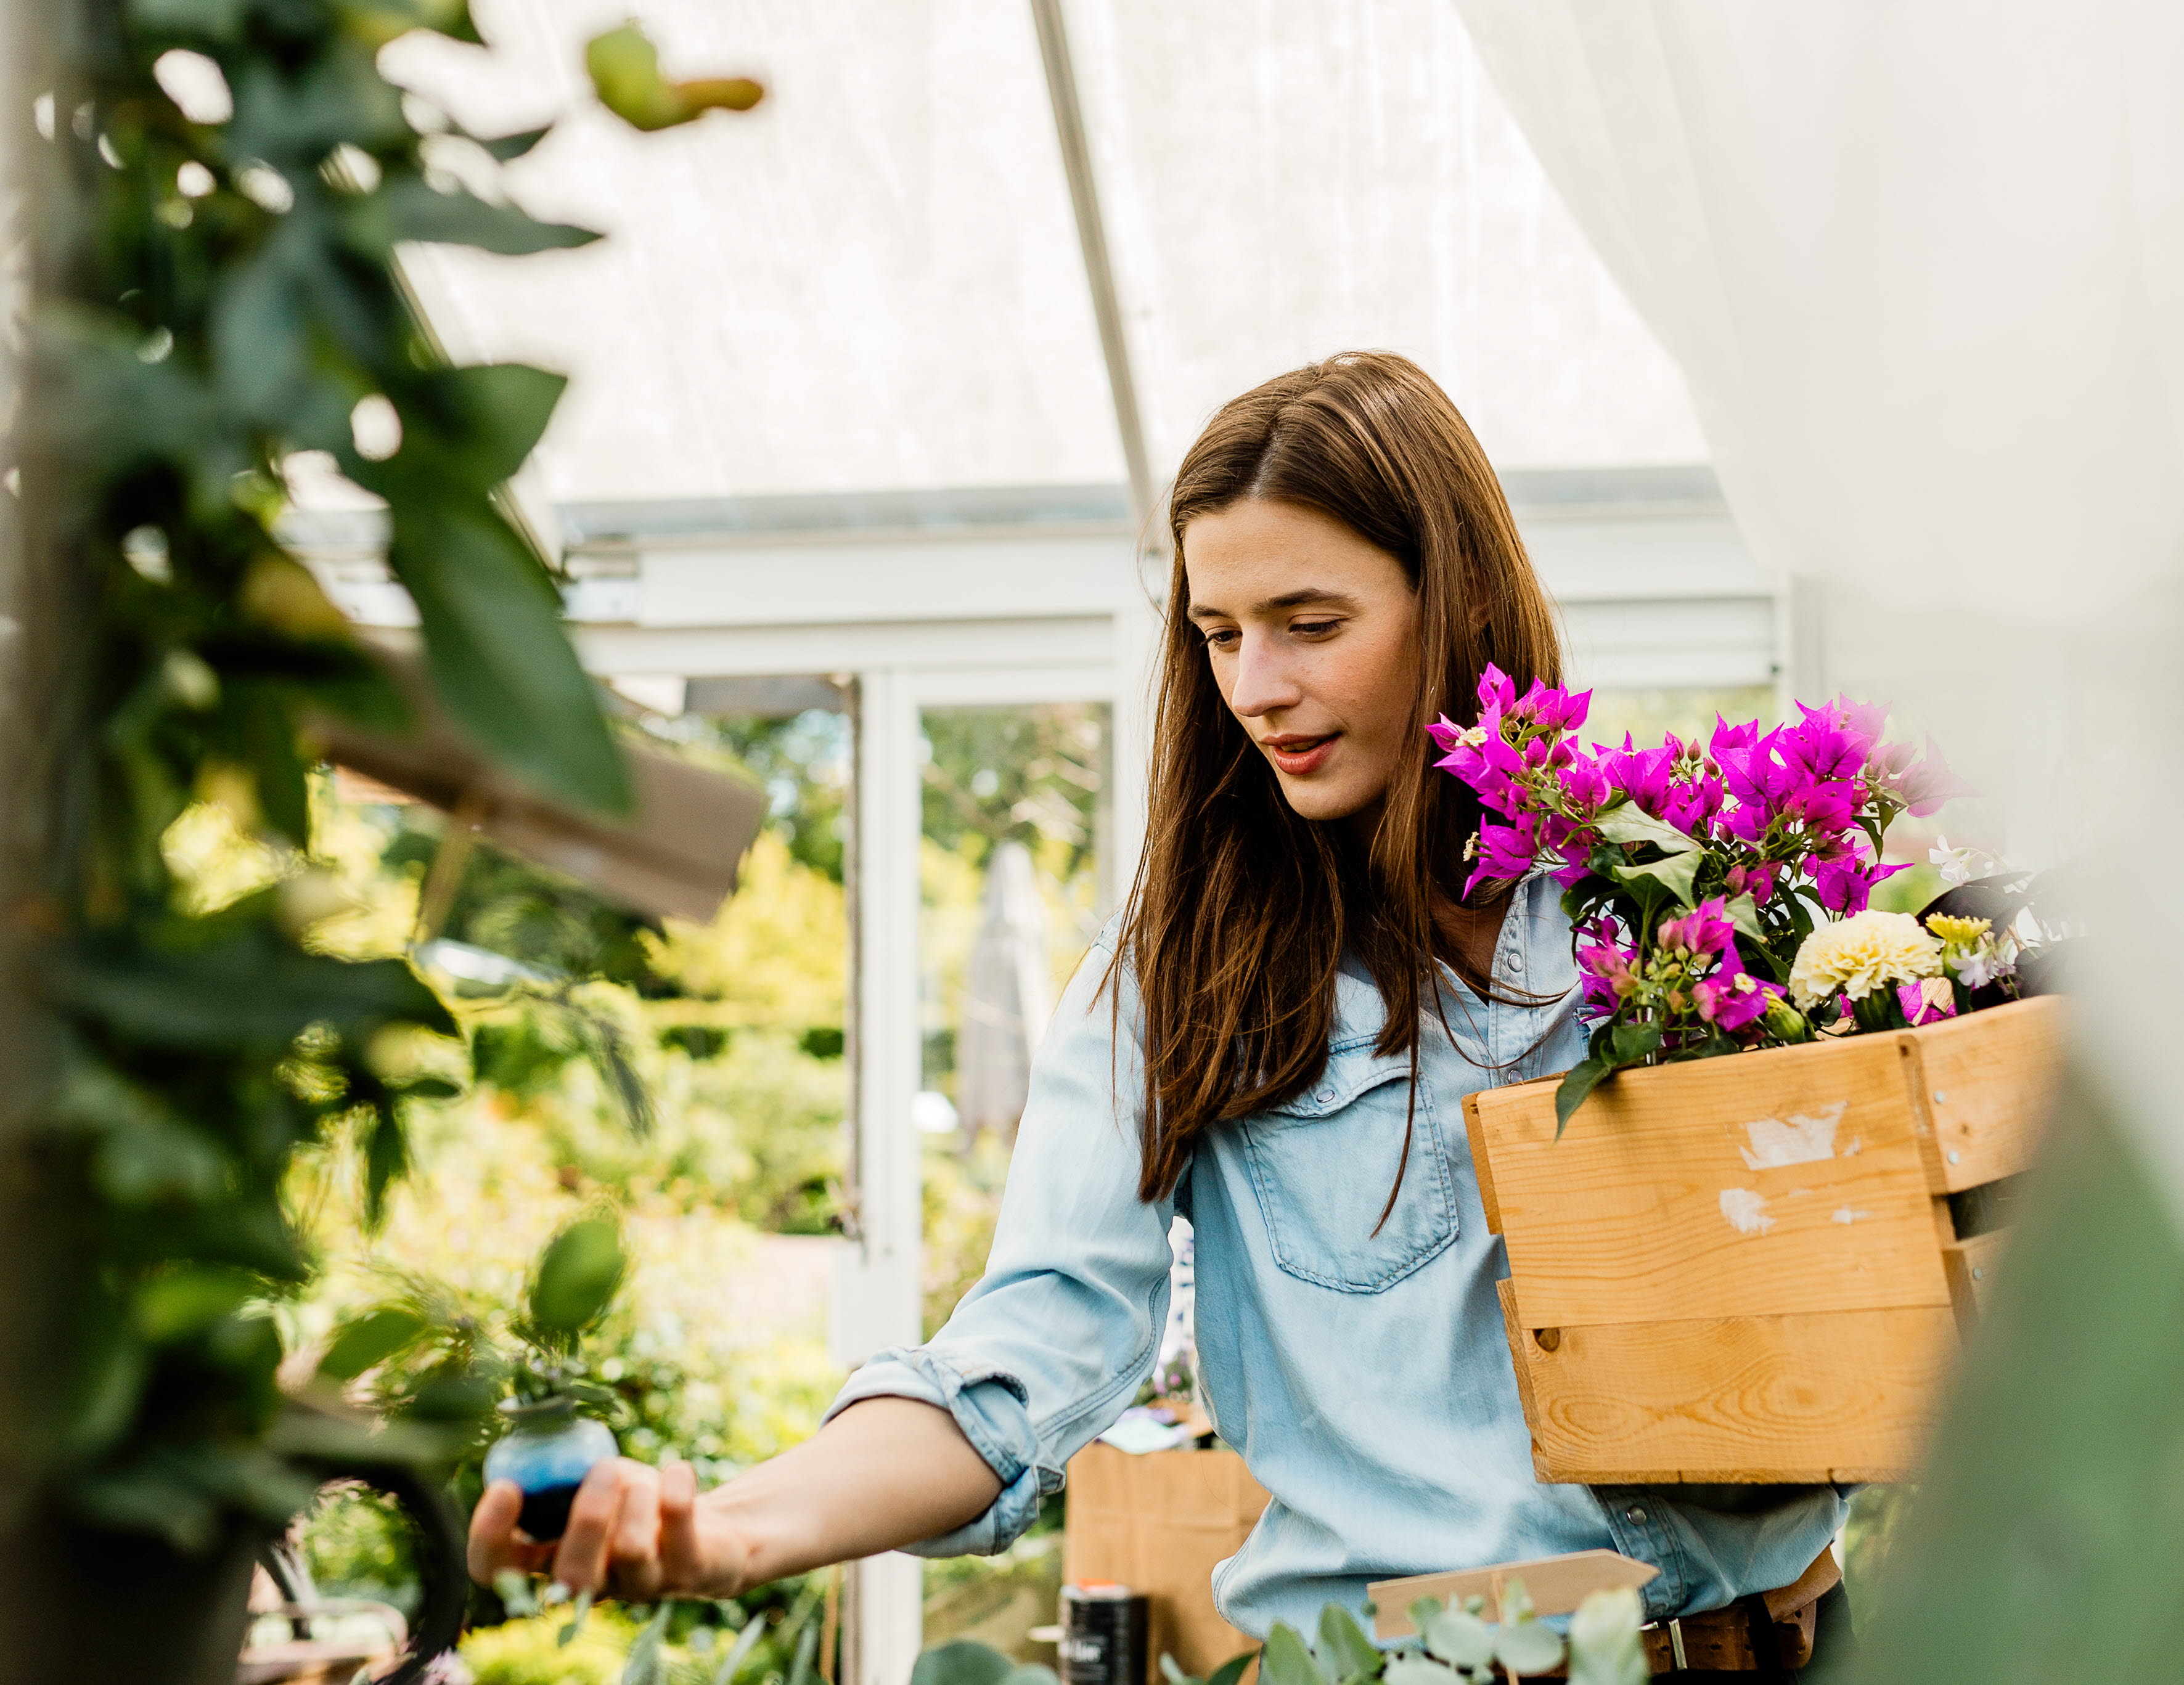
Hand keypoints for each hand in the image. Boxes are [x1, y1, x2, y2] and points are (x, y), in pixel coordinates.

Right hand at [467, 1456, 753, 1599]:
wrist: (711, 1528)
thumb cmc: (639, 1502)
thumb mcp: (597, 1479)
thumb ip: (563, 1469)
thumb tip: (532, 1432)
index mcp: (554, 1558)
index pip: (498, 1570)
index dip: (489, 1537)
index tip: (506, 1487)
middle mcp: (594, 1583)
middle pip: (570, 1576)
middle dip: (585, 1517)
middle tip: (603, 1469)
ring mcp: (643, 1584)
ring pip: (630, 1550)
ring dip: (637, 1498)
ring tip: (643, 1478)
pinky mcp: (690, 1572)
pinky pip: (680, 1530)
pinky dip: (676, 1487)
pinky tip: (678, 1471)